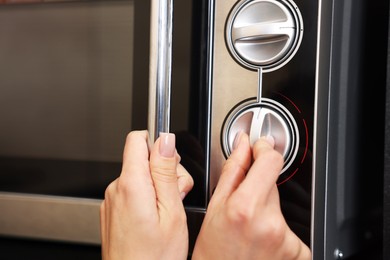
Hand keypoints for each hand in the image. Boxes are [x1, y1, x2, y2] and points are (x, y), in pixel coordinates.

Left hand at [100, 130, 193, 259]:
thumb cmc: (154, 258)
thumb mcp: (171, 211)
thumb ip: (166, 171)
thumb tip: (165, 140)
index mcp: (131, 184)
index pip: (138, 139)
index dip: (159, 144)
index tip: (172, 161)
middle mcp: (116, 189)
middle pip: (143, 158)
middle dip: (164, 170)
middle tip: (176, 195)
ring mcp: (112, 201)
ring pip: (140, 176)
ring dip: (158, 186)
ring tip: (167, 212)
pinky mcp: (113, 212)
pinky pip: (132, 192)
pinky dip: (148, 198)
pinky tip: (156, 219)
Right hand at [192, 132, 310, 259]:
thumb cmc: (214, 251)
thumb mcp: (215, 207)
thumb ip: (233, 170)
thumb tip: (243, 144)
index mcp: (246, 208)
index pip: (271, 160)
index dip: (264, 150)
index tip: (259, 149)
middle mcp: (270, 224)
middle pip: (273, 184)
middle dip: (258, 189)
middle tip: (242, 210)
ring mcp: (287, 239)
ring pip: (280, 207)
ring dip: (267, 211)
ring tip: (249, 230)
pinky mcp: (298, 251)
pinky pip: (289, 228)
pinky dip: (277, 231)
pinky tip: (261, 242)